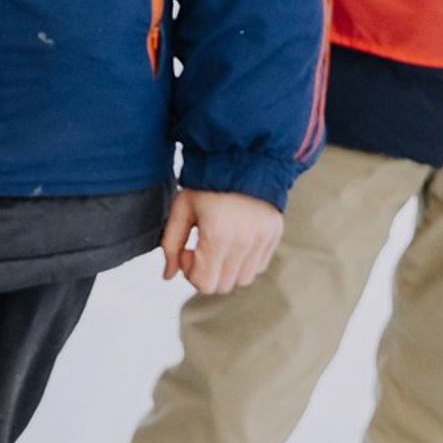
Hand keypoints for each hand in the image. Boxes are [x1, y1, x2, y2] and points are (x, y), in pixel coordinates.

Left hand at [159, 187, 282, 294]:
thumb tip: (167, 275)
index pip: (205, 284)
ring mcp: (263, 240)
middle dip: (207, 273)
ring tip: (218, 244)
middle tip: (200, 247)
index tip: (188, 250)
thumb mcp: (181, 208)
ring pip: (243, 279)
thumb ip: (170, 245)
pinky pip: (259, 266)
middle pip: (223, 286)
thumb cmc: (206, 181)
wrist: (240, 155)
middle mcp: (245, 242)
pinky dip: (244, 262)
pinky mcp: (274, 235)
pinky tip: (234, 240)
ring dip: (226, 270)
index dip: (190, 272)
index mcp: (218, 236)